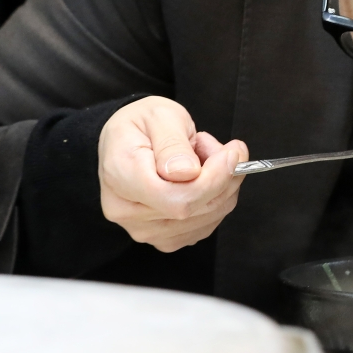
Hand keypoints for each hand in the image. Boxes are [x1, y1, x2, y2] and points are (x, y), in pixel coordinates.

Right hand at [98, 97, 248, 252]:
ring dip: (222, 185)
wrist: (127, 140)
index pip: (175, 198)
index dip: (212, 180)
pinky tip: (203, 177)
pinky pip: (206, 223)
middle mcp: (127, 210)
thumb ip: (172, 145)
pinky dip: (216, 198)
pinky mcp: (164, 236)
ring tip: (205, 157)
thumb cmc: (143, 124)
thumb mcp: (160, 116)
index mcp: (121, 175)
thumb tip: (188, 173)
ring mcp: (144, 228)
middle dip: (223, 176)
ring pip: (207, 216)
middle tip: (226, 148)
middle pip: (194, 208)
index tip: (231, 154)